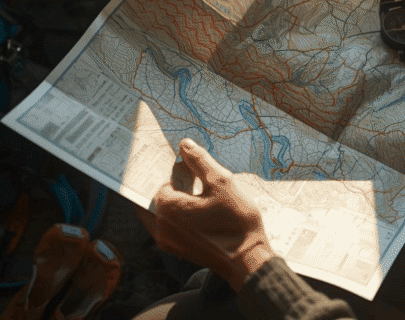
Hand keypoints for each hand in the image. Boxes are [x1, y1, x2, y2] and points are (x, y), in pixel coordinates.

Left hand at [136, 139, 275, 291]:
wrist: (248, 260)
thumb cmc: (236, 221)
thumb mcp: (221, 183)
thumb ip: (200, 161)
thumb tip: (185, 144)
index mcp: (168, 208)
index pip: (161, 181)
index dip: (174, 171)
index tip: (184, 164)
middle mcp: (161, 226)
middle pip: (157, 198)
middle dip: (170, 184)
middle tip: (185, 172)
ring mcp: (168, 241)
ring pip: (161, 213)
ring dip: (172, 200)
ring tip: (193, 188)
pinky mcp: (177, 249)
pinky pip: (169, 227)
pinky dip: (177, 215)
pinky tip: (197, 207)